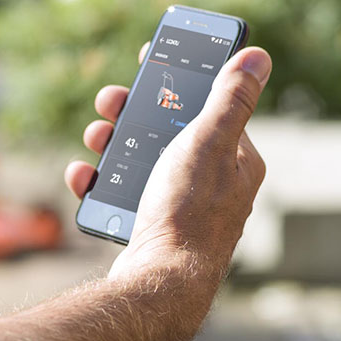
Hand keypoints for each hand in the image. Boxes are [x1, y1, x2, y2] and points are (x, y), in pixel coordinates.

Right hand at [65, 45, 270, 340]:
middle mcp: (212, 183)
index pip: (208, 105)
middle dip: (133, 111)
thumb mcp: (208, 143)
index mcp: (235, 159)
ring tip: (94, 137)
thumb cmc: (189, 212)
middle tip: (108, 100)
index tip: (149, 58)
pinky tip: (83, 176)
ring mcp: (180, 207)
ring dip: (112, 142)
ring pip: (141, 160)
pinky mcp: (152, 227)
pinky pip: (121, 194)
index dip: (178, 79)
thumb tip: (257, 57)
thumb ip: (231, 99)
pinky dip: (99, 181)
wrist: (159, 283)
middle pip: (168, 130)